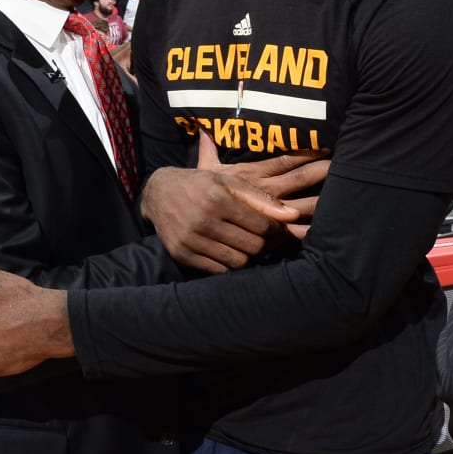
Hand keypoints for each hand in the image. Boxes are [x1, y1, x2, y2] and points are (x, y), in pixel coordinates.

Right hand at [138, 131, 317, 272]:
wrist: (159, 193)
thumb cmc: (202, 185)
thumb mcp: (230, 183)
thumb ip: (262, 199)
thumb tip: (293, 215)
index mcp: (218, 199)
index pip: (261, 226)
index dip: (275, 231)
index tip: (277, 230)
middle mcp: (202, 220)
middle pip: (252, 247)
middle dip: (263, 245)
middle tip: (263, 239)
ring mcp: (190, 240)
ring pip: (238, 262)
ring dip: (247, 256)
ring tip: (246, 244)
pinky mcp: (182, 255)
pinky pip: (219, 270)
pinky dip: (228, 263)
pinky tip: (228, 250)